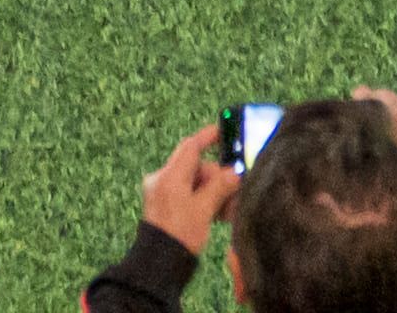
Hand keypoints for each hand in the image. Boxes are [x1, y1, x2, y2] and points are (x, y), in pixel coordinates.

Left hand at [139, 116, 244, 252]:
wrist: (159, 265)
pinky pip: (189, 197)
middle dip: (218, 177)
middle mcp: (163, 180)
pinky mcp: (165, 209)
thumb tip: (234, 173)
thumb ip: (220, 187)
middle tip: (237, 189)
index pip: (191, 146)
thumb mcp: (204, 210)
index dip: (208, 137)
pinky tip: (221, 215)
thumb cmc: (180, 234)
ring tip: (231, 209)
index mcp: (169, 175)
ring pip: (195, 184)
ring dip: (214, 193)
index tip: (225, 130)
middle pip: (196, 167)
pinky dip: (205, 202)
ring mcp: (163, 194)